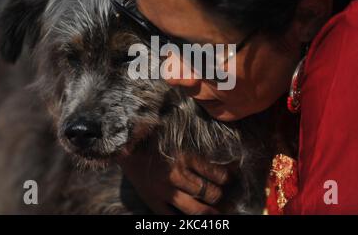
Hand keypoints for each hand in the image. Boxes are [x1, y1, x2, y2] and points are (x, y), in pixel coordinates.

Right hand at [115, 135, 233, 213]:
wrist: (125, 145)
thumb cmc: (153, 137)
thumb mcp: (177, 136)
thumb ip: (197, 145)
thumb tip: (223, 152)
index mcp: (183, 156)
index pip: (215, 173)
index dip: (228, 178)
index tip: (232, 179)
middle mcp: (175, 175)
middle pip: (208, 192)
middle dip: (220, 196)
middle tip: (226, 197)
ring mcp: (163, 191)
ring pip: (194, 209)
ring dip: (209, 213)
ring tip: (217, 214)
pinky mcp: (152, 201)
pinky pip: (171, 218)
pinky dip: (185, 221)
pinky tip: (195, 220)